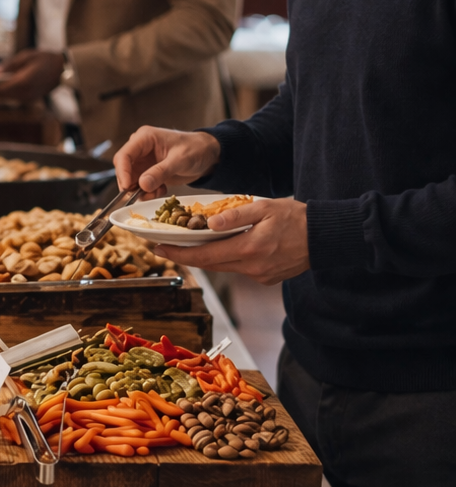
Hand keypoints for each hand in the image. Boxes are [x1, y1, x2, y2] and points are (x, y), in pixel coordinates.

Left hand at [0, 49, 64, 102]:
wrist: (64, 69)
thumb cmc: (45, 58)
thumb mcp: (25, 57)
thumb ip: (9, 66)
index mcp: (23, 83)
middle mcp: (24, 94)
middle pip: (0, 96)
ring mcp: (28, 98)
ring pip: (6, 98)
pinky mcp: (30, 98)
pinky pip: (13, 97)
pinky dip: (3, 93)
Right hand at [113, 125, 220, 195]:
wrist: (207, 156)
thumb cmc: (195, 149)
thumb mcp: (179, 160)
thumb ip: (160, 172)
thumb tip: (142, 184)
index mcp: (144, 138)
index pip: (124, 155)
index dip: (123, 172)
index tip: (127, 187)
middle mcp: (140, 149)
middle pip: (123, 169)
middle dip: (131, 184)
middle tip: (142, 194)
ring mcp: (143, 162)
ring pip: (131, 180)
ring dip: (141, 190)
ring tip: (157, 191)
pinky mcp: (148, 173)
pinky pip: (140, 186)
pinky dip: (148, 192)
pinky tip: (161, 190)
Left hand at [154, 197, 309, 283]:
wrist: (325, 238)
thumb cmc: (297, 218)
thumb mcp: (265, 208)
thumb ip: (236, 216)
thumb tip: (209, 224)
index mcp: (249, 249)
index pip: (205, 255)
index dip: (180, 253)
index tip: (161, 249)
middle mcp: (252, 268)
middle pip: (210, 264)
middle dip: (187, 256)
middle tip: (167, 247)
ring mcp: (259, 276)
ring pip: (224, 267)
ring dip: (207, 257)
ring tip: (191, 245)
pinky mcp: (266, 278)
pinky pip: (239, 269)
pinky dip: (228, 259)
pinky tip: (225, 247)